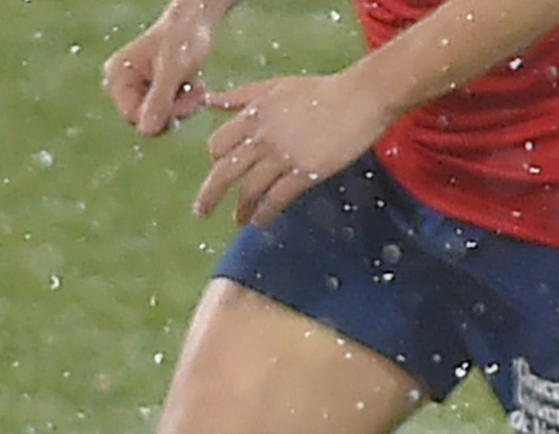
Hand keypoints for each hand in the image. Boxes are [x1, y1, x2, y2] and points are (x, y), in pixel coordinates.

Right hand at [104, 8, 219, 135]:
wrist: (194, 23)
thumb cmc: (183, 40)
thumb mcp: (173, 71)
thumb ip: (160, 100)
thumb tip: (146, 131)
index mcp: (117, 78)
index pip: (135, 118)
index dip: (165, 116)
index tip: (189, 99)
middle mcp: (120, 86)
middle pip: (149, 121)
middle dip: (177, 111)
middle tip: (199, 92)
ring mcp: (135, 89)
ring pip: (162, 119)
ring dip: (185, 107)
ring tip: (199, 87)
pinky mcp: (151, 91)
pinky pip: (169, 112)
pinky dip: (186, 103)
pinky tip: (196, 86)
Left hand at [193, 71, 394, 224]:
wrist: (357, 100)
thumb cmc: (319, 90)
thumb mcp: (274, 86)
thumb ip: (241, 96)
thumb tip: (210, 100)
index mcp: (252, 116)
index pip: (218, 144)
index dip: (215, 160)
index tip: (218, 170)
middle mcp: (262, 139)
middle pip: (225, 171)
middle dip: (210, 194)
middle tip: (201, 211)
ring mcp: (283, 157)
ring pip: (251, 189)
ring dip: (241, 208)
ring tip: (238, 220)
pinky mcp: (306, 173)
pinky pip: (278, 198)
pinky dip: (265, 212)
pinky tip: (259, 222)